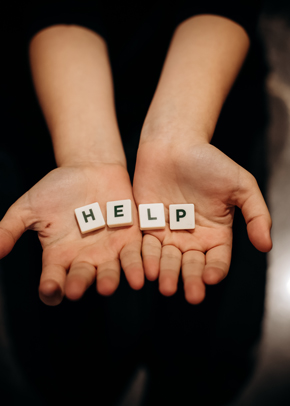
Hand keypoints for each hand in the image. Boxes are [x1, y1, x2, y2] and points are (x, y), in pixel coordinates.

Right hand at [0, 164, 143, 304]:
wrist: (89, 168)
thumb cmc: (58, 188)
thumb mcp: (29, 207)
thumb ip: (10, 228)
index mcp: (59, 256)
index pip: (53, 279)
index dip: (51, 286)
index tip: (50, 287)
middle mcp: (84, 259)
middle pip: (82, 277)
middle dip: (80, 283)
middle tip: (76, 288)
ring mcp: (108, 251)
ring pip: (110, 271)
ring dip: (110, 279)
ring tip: (108, 285)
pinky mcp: (130, 239)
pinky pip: (135, 255)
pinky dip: (137, 265)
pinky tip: (141, 274)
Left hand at [133, 140, 271, 303]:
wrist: (174, 144)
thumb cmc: (209, 161)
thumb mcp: (241, 185)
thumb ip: (256, 214)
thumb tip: (266, 245)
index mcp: (216, 233)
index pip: (217, 260)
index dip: (214, 270)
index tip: (210, 277)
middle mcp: (192, 238)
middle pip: (192, 265)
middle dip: (190, 279)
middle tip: (188, 293)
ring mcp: (169, 234)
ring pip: (168, 260)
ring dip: (167, 273)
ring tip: (165, 285)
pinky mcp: (147, 226)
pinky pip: (146, 246)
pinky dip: (146, 258)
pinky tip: (147, 268)